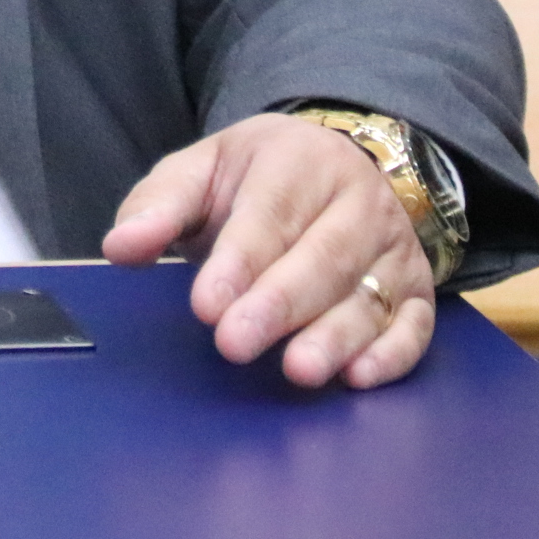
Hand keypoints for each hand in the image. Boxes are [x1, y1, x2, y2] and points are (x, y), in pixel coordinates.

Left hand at [100, 112, 434, 389]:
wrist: (332, 164)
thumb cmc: (255, 179)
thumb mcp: (201, 173)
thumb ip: (159, 207)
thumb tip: (121, 247)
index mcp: (298, 160)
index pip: (270, 213)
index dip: (239, 261)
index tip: (206, 305)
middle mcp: (357, 200)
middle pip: (323, 256)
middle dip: (278, 305)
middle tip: (235, 344)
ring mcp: (393, 245)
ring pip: (369, 294)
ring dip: (335, 336)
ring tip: (298, 369)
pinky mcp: (416, 287)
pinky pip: (415, 323)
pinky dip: (393, 353)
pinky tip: (359, 378)